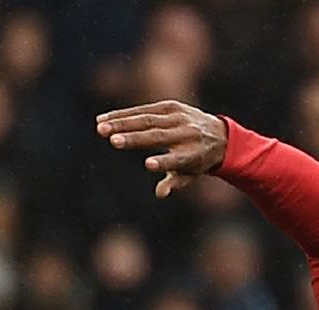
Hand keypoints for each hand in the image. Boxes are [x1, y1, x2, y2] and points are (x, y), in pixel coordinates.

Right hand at [96, 100, 228, 197]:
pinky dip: (123, 114)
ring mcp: (178, 117)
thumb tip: (160, 194)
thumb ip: (175, 183)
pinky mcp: (171, 106)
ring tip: (100, 128)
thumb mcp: (190, 175)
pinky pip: (144, 110)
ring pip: (147, 120)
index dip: (163, 163)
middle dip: (133, 138)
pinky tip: (104, 118)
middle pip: (156, 136)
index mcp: (192, 154)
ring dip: (121, 123)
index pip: (177, 160)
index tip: (148, 165)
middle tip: (111, 140)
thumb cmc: (198, 161)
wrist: (218, 134)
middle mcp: (186, 134)